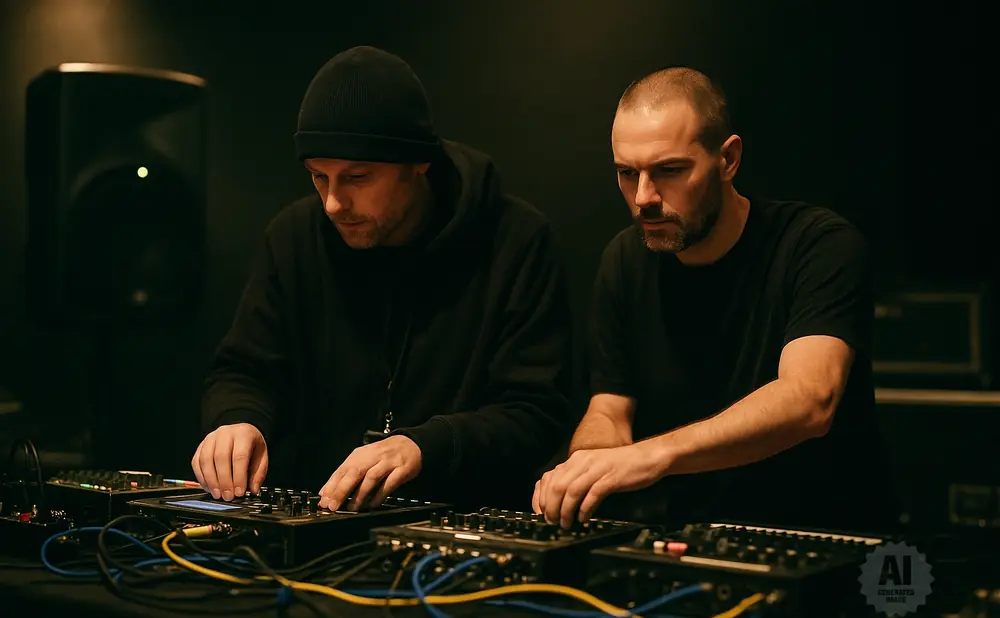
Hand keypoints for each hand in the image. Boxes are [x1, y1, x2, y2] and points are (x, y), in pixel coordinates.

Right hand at [191, 423, 267, 500]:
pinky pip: (196, 462)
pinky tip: (209, 488)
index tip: (239, 492)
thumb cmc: (251, 446)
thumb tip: (253, 490)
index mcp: (244, 433)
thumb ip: (258, 474)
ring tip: (218, 494)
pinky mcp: (201, 446)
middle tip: (228, 496)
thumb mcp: (262, 457)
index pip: (239, 456)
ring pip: (206, 460)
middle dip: (224, 481)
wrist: (242, 433)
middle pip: (221, 457)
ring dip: (211, 481)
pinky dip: (201, 477)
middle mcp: (225, 433)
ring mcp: (210, 438)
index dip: (239, 476)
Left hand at [318, 436, 421, 510]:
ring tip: (352, 507)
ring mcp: (388, 463)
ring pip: (371, 478)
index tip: (324, 499)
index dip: (332, 485)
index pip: (342, 469)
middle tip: (333, 505)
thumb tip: (326, 491)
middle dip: (342, 490)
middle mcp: (373, 456)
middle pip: (354, 472)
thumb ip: (347, 474)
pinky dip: (379, 495)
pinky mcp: (401, 470)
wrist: (411, 443)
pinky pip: (389, 484)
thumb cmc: (384, 454)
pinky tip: (372, 505)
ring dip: (360, 494)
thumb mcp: (364, 458)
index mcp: (361, 454)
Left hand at [532, 443, 664, 527]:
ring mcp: (597, 469)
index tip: (541, 513)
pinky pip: (592, 495)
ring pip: (571, 491)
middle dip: (551, 507)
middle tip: (552, 522)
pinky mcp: (611, 478)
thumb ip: (577, 478)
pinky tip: (584, 519)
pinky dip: (585, 509)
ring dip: (565, 511)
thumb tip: (560, 499)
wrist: (647, 457)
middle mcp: (583, 461)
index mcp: (576, 459)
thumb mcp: (593, 468)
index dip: (541, 498)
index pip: (549, 477)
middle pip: (557, 486)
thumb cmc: (620, 466)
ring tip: (566, 524)